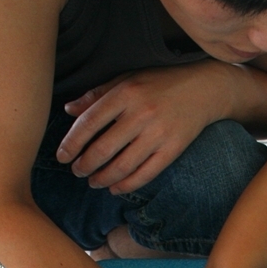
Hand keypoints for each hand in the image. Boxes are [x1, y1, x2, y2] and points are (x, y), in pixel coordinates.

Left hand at [56, 62, 227, 193]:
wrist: (204, 89)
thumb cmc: (160, 83)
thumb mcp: (127, 80)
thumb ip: (97, 95)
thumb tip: (68, 110)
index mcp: (125, 94)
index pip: (90, 123)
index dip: (72, 143)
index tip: (62, 156)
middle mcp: (141, 114)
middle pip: (103, 149)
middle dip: (85, 165)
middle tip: (77, 171)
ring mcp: (158, 134)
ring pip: (123, 166)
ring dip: (103, 178)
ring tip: (93, 181)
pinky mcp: (173, 149)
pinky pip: (146, 174)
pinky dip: (127, 185)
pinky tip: (115, 188)